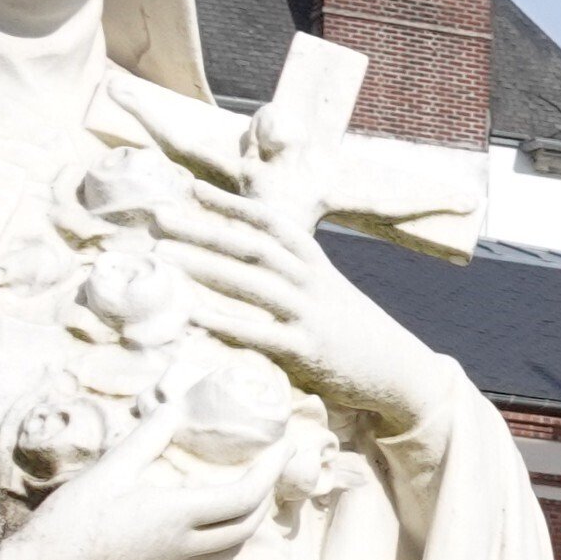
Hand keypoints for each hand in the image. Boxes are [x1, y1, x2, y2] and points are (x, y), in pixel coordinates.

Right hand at [0, 402, 290, 559]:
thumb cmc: (69, 520)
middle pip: (247, 526)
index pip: (244, 495)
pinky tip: (216, 544)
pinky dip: (223, 556)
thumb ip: (147, 439)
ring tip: (246, 498)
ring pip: (231, 553)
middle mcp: (183, 547)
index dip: (270, 470)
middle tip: (268, 469)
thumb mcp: (108, 470)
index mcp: (176, 515)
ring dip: (248, 525)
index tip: (282, 448)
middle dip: (265, 496)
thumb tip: (175, 407)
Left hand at [143, 182, 444, 429]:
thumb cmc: (352, 332)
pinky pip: (261, 334)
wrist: (400, 370)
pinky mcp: (308, 351)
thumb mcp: (326, 293)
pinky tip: (192, 314)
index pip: (272, 223)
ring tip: (165, 256)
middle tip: (160, 217)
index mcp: (316, 264)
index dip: (233, 205)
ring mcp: (310, 315)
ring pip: (254, 283)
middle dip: (204, 229)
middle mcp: (312, 283)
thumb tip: (245, 265)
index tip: (194, 189)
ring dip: (206, 266)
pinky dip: (225, 322)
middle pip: (253, 247)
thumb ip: (291, 278)